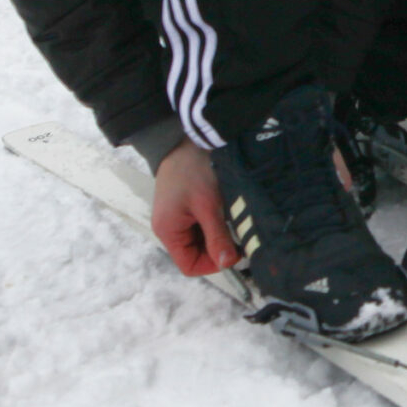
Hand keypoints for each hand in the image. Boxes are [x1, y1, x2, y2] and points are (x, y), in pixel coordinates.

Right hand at [151, 141, 239, 275]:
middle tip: (238, 235)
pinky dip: (214, 223)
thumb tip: (227, 264)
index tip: (233, 253)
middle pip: (196, 253)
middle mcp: (169, 229)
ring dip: (218, 234)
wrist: (185, 141)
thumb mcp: (208, 206)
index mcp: (168, 232)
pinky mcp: (185, 208)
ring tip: (231, 220)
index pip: (189, 265)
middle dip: (217, 248)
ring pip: (201, 240)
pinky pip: (201, 226)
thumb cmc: (193, 172)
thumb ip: (217, 237)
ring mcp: (177, 218)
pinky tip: (224, 211)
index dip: (212, 265)